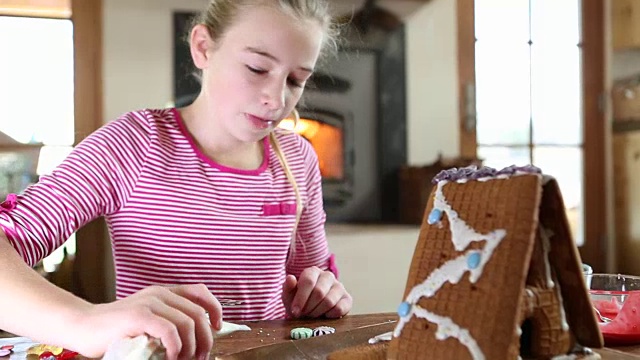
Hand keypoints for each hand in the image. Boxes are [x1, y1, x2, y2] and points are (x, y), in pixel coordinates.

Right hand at [70, 284, 221, 359]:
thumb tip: (196, 338)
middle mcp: (159, 293)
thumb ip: (168, 321)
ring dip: (191, 347)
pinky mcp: (139, 315)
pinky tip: (171, 357)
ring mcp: (149, 303)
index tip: (217, 327)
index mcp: (164, 292)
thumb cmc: (116, 329)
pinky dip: (176, 347)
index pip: (200, 292)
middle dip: (205, 338)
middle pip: (197, 312)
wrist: (83, 327)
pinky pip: (170, 330)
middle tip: (201, 357)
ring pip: (187, 322)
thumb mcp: (148, 320)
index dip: (215, 308)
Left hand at [282, 266, 351, 318]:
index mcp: (313, 271)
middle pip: (319, 292)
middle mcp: (328, 276)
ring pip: (329, 301)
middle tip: (304, 314)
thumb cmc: (300, 302)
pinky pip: (339, 309)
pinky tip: (324, 315)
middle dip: (309, 307)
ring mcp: (339, 286)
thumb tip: (290, 278)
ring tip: (313, 315)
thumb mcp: (289, 296)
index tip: (294, 312)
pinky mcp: (347, 299)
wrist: (312, 313)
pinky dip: (329, 316)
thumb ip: (288, 287)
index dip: (301, 298)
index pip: (308, 281)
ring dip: (318, 312)